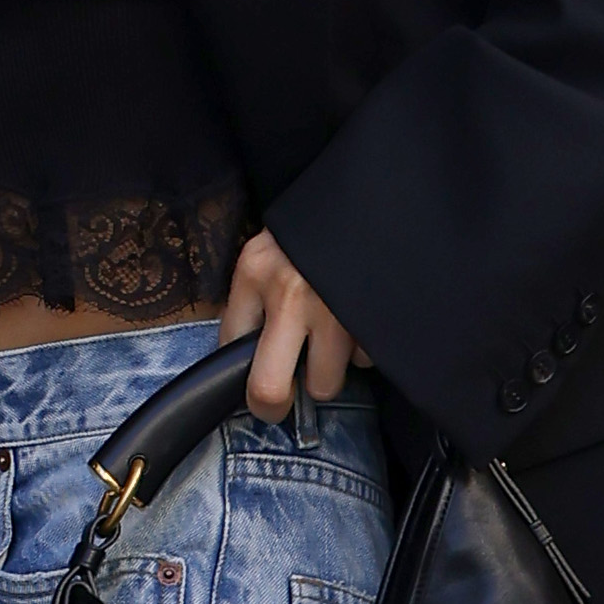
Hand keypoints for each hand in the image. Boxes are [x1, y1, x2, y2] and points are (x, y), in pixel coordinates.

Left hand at [220, 228, 365, 417]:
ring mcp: (336, 309)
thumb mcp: (267, 254)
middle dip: (273, 404)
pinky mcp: (375, 318)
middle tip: (279, 399)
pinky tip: (358, 324)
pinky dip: (361, 350)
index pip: (228, 348)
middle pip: (269, 388)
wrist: (371, 200)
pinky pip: (364, 361)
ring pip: (324, 383)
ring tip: (329, 342)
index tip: (251, 384)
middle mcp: (292, 293)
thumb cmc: (313, 232)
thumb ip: (253, 301)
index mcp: (255, 272)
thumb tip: (243, 360)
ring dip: (327, 371)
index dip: (237, 369)